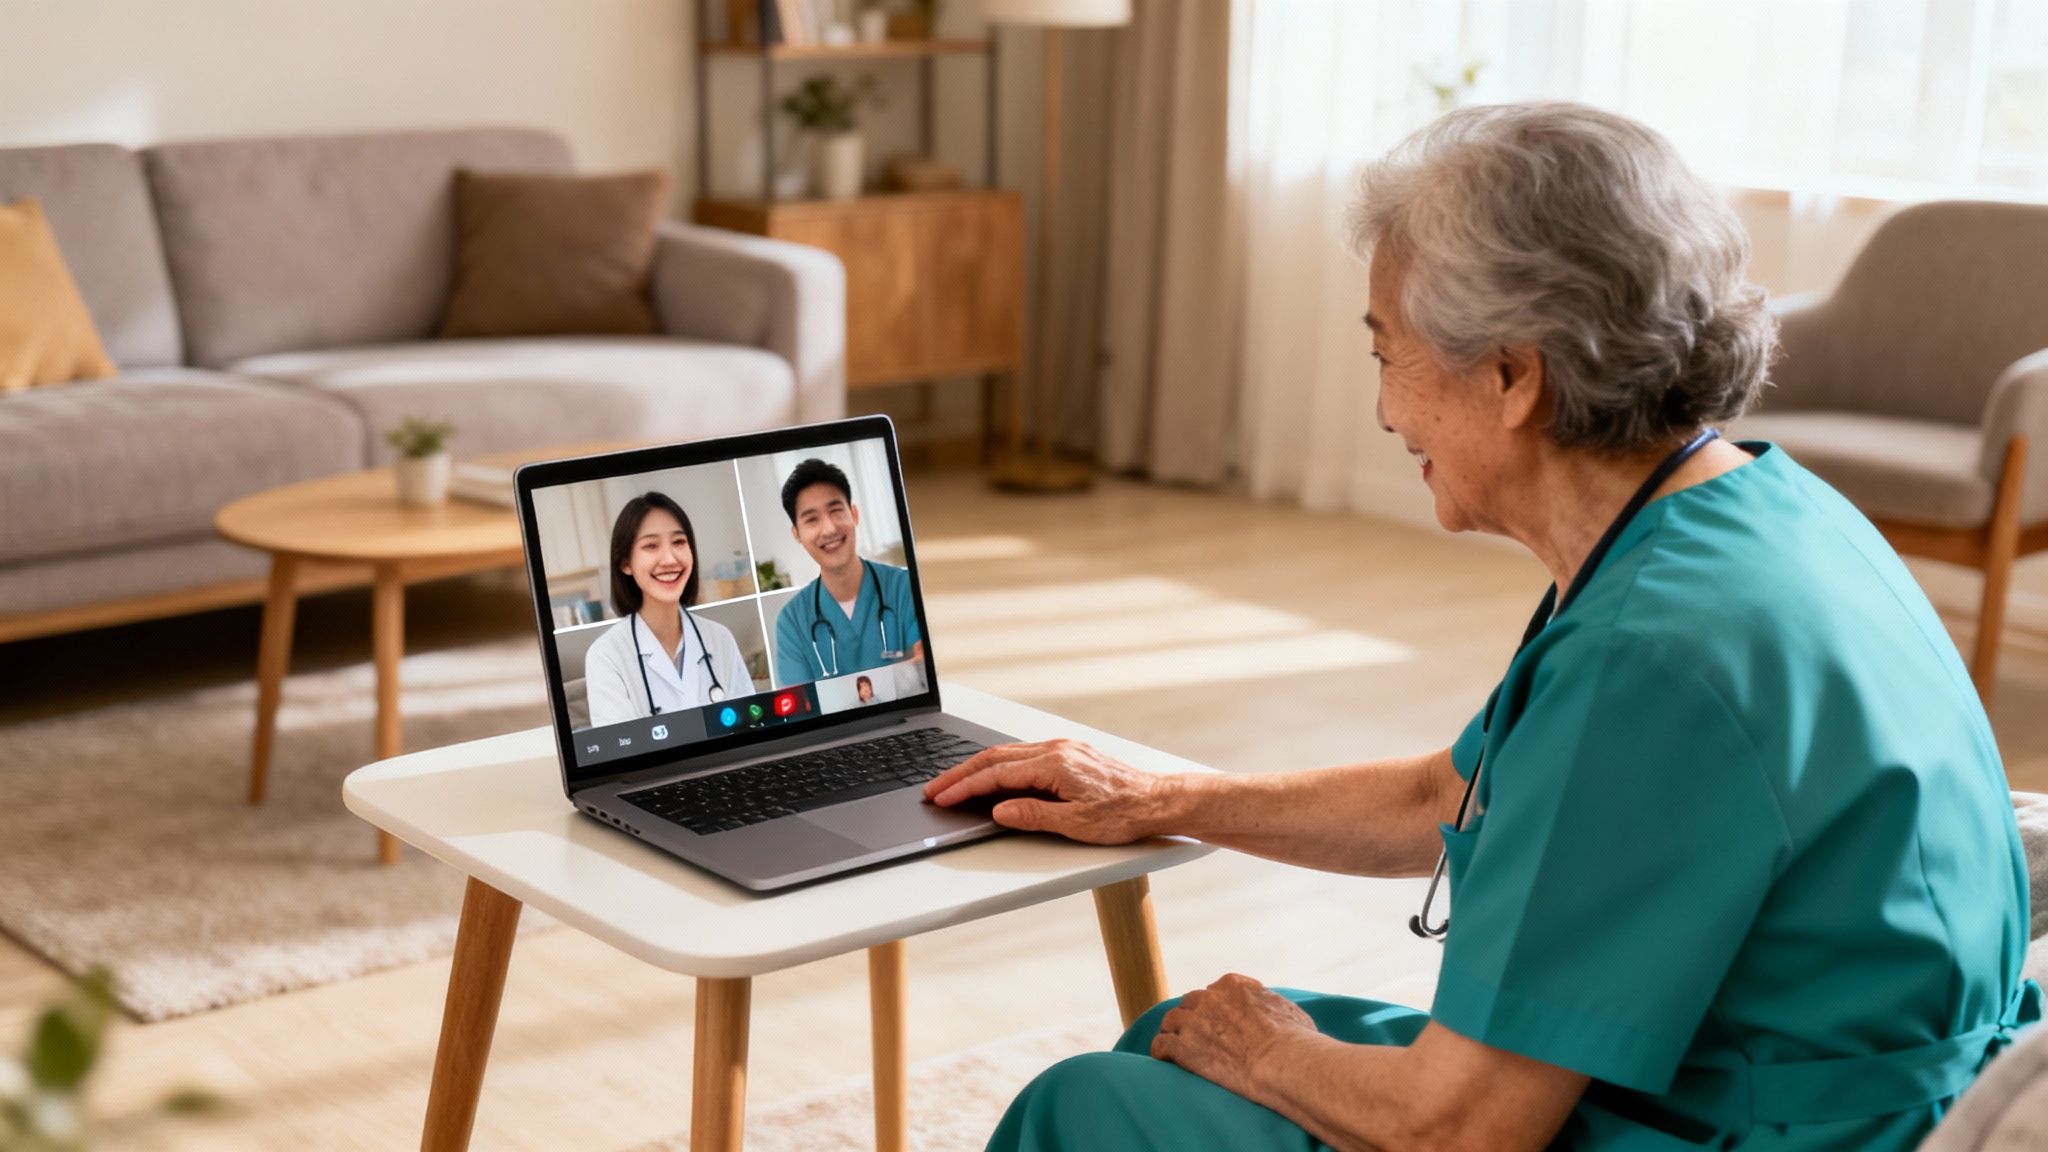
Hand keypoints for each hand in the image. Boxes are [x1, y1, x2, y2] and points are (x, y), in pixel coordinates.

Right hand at [922, 738, 1173, 843]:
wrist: (1158, 800)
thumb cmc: (1124, 814)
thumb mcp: (1076, 824)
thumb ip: (1032, 815)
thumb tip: (998, 810)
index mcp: (1054, 764)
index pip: (996, 773)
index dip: (964, 786)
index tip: (941, 797)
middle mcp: (1055, 750)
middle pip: (994, 757)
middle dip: (959, 773)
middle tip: (934, 789)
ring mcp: (1062, 749)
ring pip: (1007, 753)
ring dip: (977, 768)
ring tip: (953, 783)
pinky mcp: (1069, 754)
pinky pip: (1023, 755)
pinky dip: (999, 765)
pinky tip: (990, 776)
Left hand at [1151, 974, 1315, 1100]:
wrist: (1282, 1061)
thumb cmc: (1296, 1041)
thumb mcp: (1289, 1011)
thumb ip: (1274, 1006)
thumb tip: (1279, 1012)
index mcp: (1234, 987)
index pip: (1216, 989)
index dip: (1215, 1004)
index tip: (1217, 1016)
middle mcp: (1210, 999)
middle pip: (1191, 1002)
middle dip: (1192, 1015)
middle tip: (1195, 1032)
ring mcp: (1195, 1022)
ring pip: (1172, 1019)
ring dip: (1173, 1030)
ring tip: (1173, 1043)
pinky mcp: (1184, 1047)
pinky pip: (1161, 1044)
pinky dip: (1160, 1051)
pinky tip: (1163, 1059)